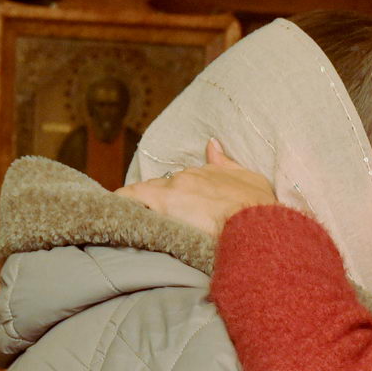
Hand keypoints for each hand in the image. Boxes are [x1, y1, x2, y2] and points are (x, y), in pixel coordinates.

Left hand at [121, 138, 275, 234]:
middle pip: (158, 189)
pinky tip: (113, 212)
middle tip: (151, 222)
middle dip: (153, 203)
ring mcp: (171, 191)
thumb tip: (212, 144)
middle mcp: (184, 178)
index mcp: (203, 173)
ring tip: (127, 220)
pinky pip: (129, 198)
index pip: (177, 183)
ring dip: (138, 206)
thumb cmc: (258, 209)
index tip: (166, 209)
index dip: (170, 197)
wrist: (256, 226)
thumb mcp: (250, 180)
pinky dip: (121, 202)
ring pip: (143, 195)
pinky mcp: (159, 204)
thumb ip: (226, 162)